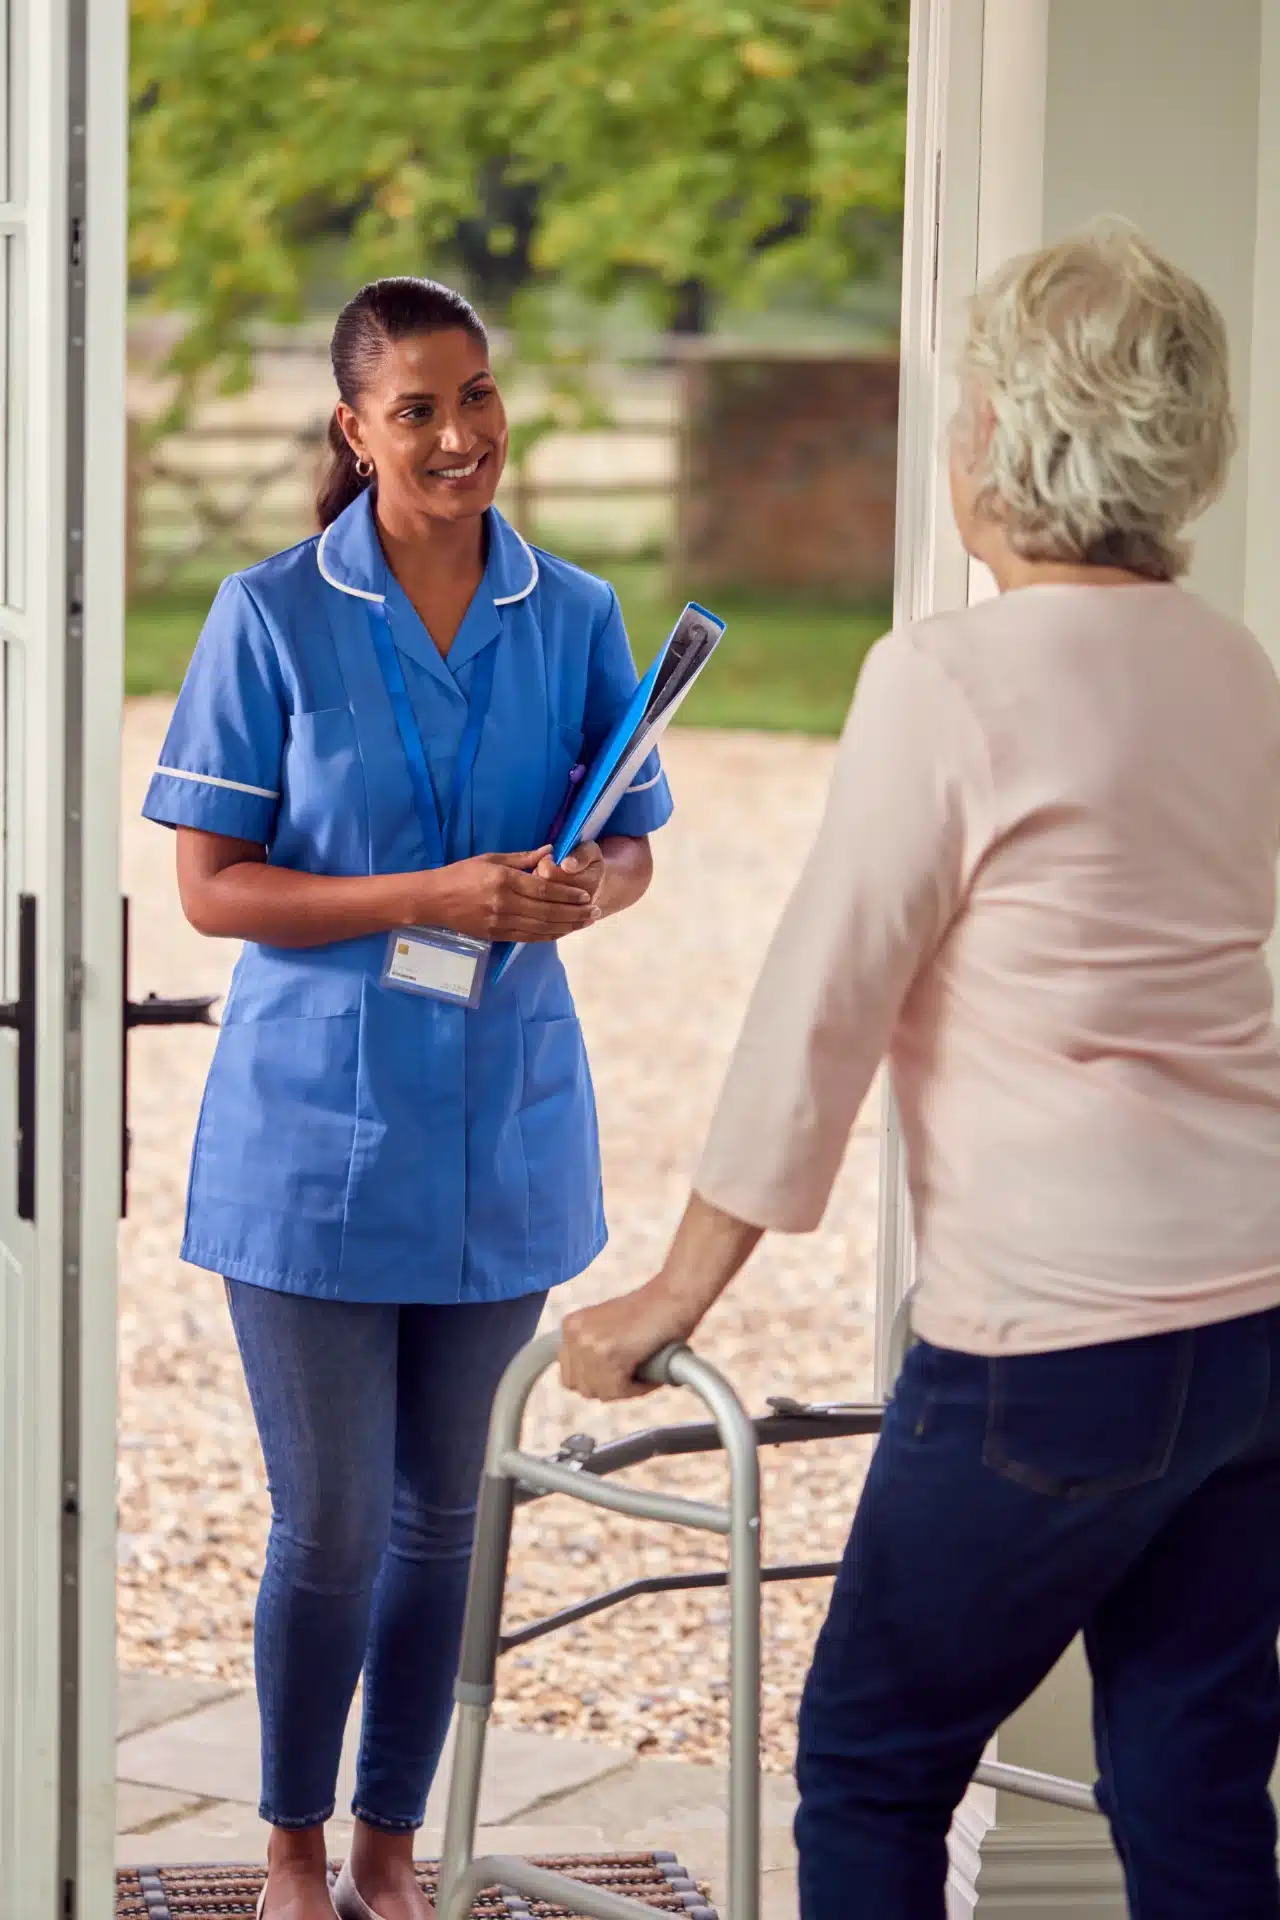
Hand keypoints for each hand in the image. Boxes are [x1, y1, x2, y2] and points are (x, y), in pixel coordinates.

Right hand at [417, 848, 600, 943]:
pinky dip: (549, 936)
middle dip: (575, 913)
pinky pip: (529, 937)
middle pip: (548, 911)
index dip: (568, 894)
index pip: (544, 890)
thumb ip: (523, 858)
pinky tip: (563, 932)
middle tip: (595, 912)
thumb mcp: (491, 858)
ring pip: (542, 927)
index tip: (587, 895)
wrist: (433, 900)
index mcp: (504, 880)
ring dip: (567, 927)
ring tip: (586, 923)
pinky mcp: (497, 935)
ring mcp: (500, 922)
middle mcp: (505, 903)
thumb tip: (551, 851)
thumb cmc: (461, 874)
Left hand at [559, 1281, 697, 1400]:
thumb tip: (591, 1382)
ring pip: (601, 1391)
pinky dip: (638, 1389)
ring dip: (625, 1390)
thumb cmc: (652, 1311)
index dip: (596, 1381)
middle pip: (581, 1387)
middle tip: (632, 1379)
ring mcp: (590, 1343)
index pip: (569, 1375)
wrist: (675, 1295)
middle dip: (608, 1387)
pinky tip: (651, 1377)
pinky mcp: (610, 1353)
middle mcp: (575, 1333)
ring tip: (644, 1377)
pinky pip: (619, 1390)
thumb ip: (594, 1348)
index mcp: (571, 1325)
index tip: (617, 1377)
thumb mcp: (609, 1325)